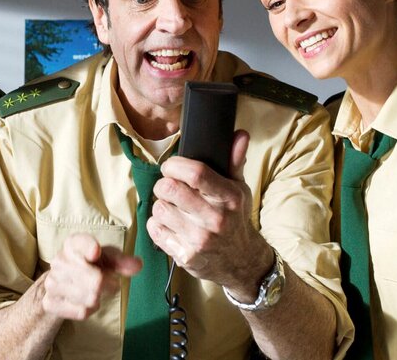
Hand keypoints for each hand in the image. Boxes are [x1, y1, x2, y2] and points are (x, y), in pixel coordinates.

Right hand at [41, 233, 141, 320]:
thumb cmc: (90, 265)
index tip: (95, 252)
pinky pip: (81, 312)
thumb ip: (122, 261)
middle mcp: (59, 261)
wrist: (63, 282)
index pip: (80, 243)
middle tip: (110, 283)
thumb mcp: (107, 258)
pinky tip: (86, 301)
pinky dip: (90, 309)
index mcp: (73, 244)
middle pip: (95, 281)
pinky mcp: (50, 302)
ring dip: (99, 298)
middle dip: (108, 285)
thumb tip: (138, 265)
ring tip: (96, 291)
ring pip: (89, 298)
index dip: (89, 247)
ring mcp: (52, 282)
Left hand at [147, 130, 271, 287]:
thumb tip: (240, 134)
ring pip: (159, 209)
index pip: (195, 173)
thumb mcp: (239, 190)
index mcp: (229, 198)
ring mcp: (199, 240)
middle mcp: (215, 219)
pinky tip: (170, 225)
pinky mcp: (185, 256)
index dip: (175, 165)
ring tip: (172, 207)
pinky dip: (157, 224)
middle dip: (163, 184)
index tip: (171, 166)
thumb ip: (235, 161)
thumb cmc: (235, 219)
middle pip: (170, 189)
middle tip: (169, 186)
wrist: (241, 262)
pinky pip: (155, 230)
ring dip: (160, 205)